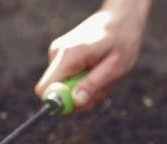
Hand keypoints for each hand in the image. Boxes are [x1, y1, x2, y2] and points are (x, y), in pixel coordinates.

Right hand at [35, 0, 151, 112]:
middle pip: (54, 92)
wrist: (120, 17)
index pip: (45, 90)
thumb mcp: (115, 66)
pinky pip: (67, 79)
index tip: (81, 103)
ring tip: (102, 76)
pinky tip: (96, 70)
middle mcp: (57, 54)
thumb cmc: (122, 40)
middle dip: (77, 98)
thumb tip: (76, 102)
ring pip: (63, 88)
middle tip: (99, 90)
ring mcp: (57, 54)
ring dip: (84, 90)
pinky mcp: (61, 56)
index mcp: (68, 56)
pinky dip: (83, 82)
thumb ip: (94, 85)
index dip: (60, 103)